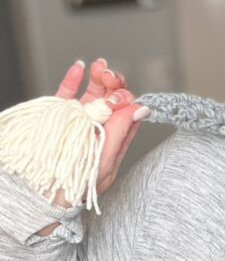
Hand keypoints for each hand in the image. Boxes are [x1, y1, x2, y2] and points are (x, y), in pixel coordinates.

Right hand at [46, 59, 146, 206]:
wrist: (48, 193)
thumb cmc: (81, 185)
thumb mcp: (105, 160)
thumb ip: (121, 133)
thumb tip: (140, 109)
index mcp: (114, 139)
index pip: (126, 112)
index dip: (126, 98)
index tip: (120, 93)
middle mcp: (99, 127)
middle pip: (112, 100)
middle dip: (114, 84)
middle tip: (109, 76)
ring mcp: (81, 120)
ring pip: (93, 94)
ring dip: (98, 78)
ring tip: (99, 67)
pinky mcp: (61, 116)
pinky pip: (68, 94)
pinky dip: (73, 79)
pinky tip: (80, 68)